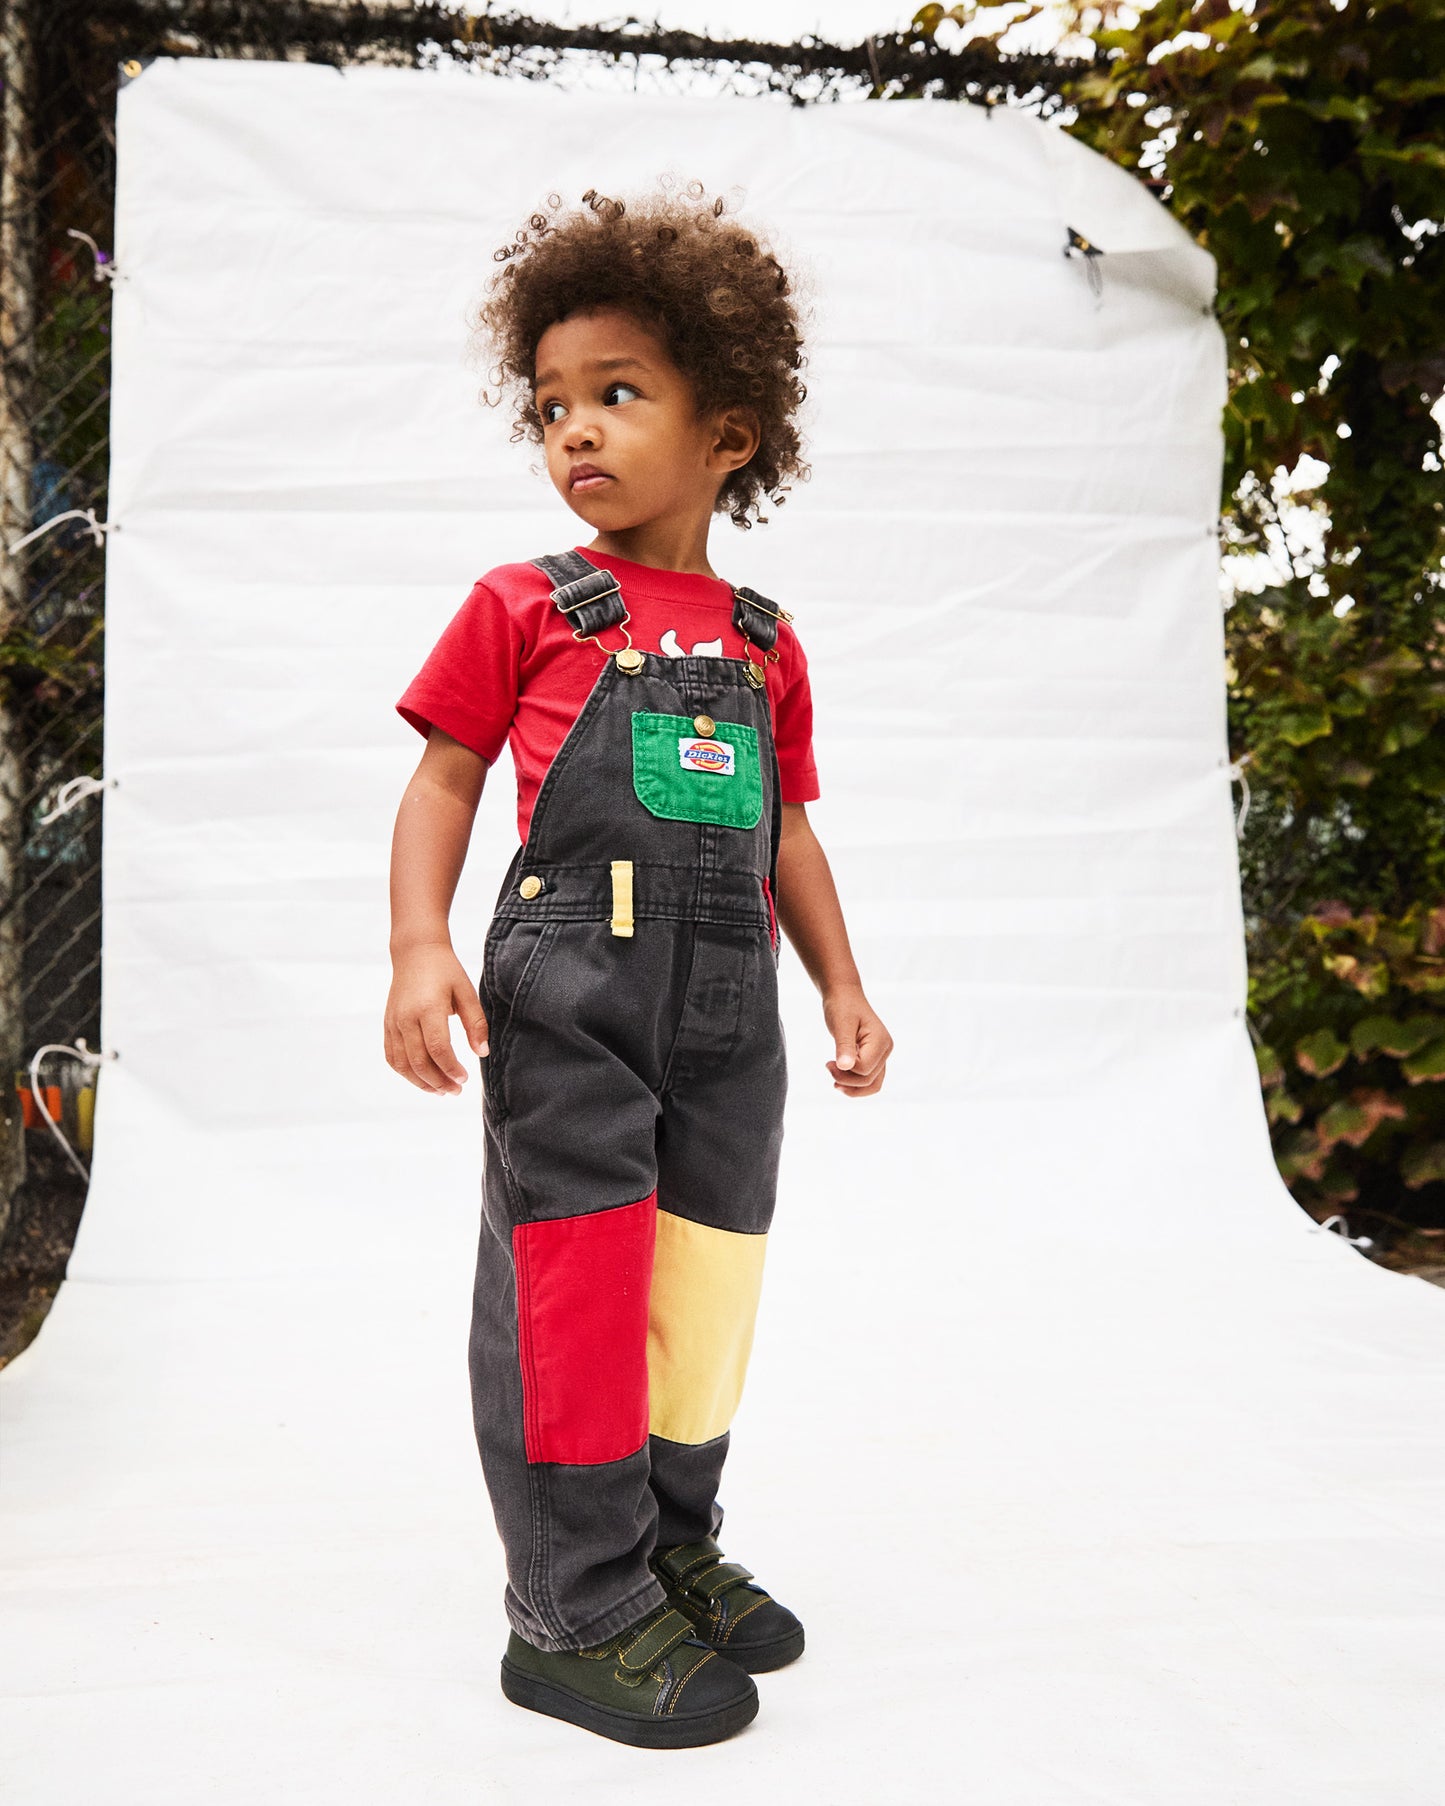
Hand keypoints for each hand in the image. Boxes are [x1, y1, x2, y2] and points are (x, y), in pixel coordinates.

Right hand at [384, 942, 488, 1095]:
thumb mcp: (467, 992)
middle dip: (438, 1081)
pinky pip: (392, 1056)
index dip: (451, 1069)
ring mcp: (393, 1022)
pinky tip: (422, 1079)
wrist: (415, 953)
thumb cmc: (445, 971)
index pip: (437, 1048)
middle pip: (419, 1061)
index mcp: (428, 1008)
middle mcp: (406, 1018)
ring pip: (402, 1064)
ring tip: (441, 1090)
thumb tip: (482, 1053)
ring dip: (421, 1082)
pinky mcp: (388, 1025)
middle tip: (456, 1090)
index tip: (465, 1079)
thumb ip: (476, 1023)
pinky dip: (406, 1072)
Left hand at [823, 986, 892, 1097]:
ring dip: (853, 1088)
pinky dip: (855, 1084)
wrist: (844, 995)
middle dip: (846, 1080)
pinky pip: (870, 1078)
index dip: (845, 1071)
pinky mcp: (874, 1057)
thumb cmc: (842, 1006)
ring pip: (873, 1085)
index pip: (864, 1069)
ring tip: (834, 1082)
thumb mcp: (841, 1025)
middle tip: (828, 1067)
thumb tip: (845, 1067)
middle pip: (869, 1080)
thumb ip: (844, 1046)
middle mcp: (885, 1050)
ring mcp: (882, 1055)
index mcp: (881, 1041)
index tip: (828, 1062)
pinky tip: (840, 1079)